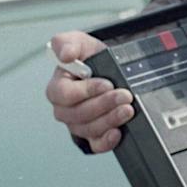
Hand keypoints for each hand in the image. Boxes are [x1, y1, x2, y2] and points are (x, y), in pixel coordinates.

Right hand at [45, 31, 129, 153]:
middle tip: (124, 96)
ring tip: (127, 110)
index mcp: (58, 87)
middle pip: (77, 114)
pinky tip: (118, 133)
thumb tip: (65, 55)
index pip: (63, 94)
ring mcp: (79, 123)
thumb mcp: (79, 42)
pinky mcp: (93, 134)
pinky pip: (95, 144)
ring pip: (87, 129)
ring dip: (109, 120)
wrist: (111, 68)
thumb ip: (66, 43)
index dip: (85, 91)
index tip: (107, 84)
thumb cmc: (91, 58)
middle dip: (103, 105)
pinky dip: (106, 141)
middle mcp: (65, 108)